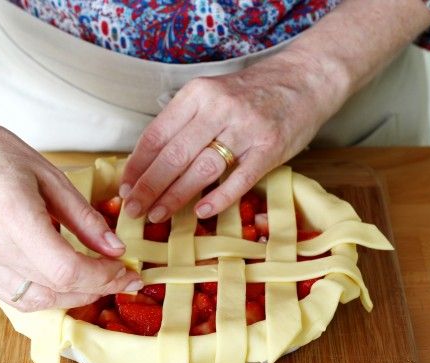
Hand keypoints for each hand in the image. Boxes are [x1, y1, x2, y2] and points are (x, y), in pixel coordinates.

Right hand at [0, 120, 141, 311]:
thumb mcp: (51, 176)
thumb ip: (85, 218)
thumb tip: (116, 249)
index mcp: (14, 216)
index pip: (67, 269)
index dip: (104, 277)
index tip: (127, 272)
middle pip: (56, 289)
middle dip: (98, 288)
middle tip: (122, 277)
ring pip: (38, 301)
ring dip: (73, 297)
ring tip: (98, 281)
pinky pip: (16, 297)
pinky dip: (47, 295)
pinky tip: (65, 281)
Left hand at [119, 49, 343, 221]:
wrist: (303, 79)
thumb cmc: (250, 93)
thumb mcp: (211, 95)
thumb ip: (184, 123)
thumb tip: (149, 163)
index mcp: (197, 94)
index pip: (157, 134)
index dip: (137, 165)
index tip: (126, 187)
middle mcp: (219, 108)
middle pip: (174, 155)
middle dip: (149, 187)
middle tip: (134, 210)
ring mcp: (246, 128)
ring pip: (201, 169)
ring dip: (175, 196)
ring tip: (158, 215)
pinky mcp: (270, 148)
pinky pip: (239, 179)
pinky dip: (218, 198)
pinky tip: (201, 212)